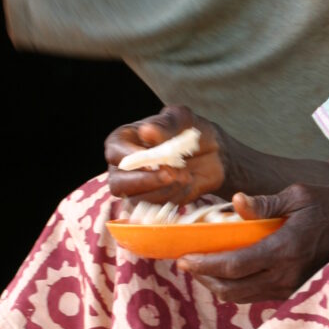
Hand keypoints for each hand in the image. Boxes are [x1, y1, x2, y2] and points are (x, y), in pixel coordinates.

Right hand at [106, 104, 230, 204]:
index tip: (151, 161)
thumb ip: (166, 124)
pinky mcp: (152, 202)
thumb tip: (147, 131)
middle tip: (172, 173)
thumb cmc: (192, 131)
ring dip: (163, 190)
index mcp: (126, 140)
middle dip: (145, 181)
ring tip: (186, 175)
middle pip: (118, 183)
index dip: (129, 158)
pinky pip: (154, 209)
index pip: (114, 151)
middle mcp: (125, 166)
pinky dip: (172, 198)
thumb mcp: (183, 119)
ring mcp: (137, 187)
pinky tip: (187, 184)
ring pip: (136, 200)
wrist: (213, 154)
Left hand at [177, 184, 328, 302]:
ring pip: (242, 297)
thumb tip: (236, 203)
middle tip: (185, 264)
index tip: (183, 259)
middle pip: (232, 289)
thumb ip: (267, 202)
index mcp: (284, 249)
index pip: (234, 265)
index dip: (204, 265)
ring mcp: (290, 288)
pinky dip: (236, 287)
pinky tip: (229, 270)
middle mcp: (285, 276)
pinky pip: (257, 295)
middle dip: (204, 279)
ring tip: (202, 267)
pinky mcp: (293, 292)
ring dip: (218, 285)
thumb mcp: (302, 195)